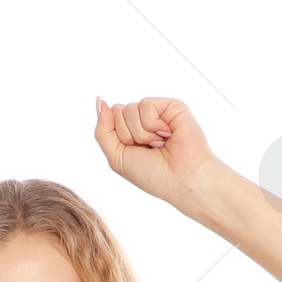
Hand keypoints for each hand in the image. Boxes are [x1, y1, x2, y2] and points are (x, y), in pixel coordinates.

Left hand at [93, 96, 221, 207]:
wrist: (181, 179)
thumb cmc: (153, 175)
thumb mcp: (116, 157)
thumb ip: (102, 130)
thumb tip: (100, 101)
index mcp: (130, 133)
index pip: (109, 118)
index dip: (118, 137)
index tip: (135, 152)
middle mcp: (143, 121)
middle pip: (117, 111)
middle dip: (128, 135)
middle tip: (148, 149)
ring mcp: (157, 113)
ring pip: (130, 109)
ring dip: (142, 134)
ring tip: (159, 144)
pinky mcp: (170, 106)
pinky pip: (146, 104)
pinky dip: (152, 124)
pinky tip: (166, 135)